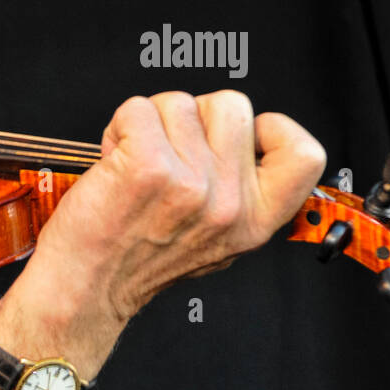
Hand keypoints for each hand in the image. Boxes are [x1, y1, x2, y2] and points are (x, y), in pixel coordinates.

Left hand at [25, 90, 325, 327]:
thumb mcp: (211, 240)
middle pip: (230, 106)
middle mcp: (229, 203)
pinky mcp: (149, 167)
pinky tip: (113, 160)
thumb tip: (238, 143)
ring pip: (179, 102)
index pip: (305, 155)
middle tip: (164, 155)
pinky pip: (137, 109)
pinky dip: (118, 127)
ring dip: (149, 124)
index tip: (233, 138)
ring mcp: (191, 184)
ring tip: (134, 164)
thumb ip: (236, 194)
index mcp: (254, 221)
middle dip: (190, 119)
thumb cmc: (131, 261)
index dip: (269, 128)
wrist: (84, 287)